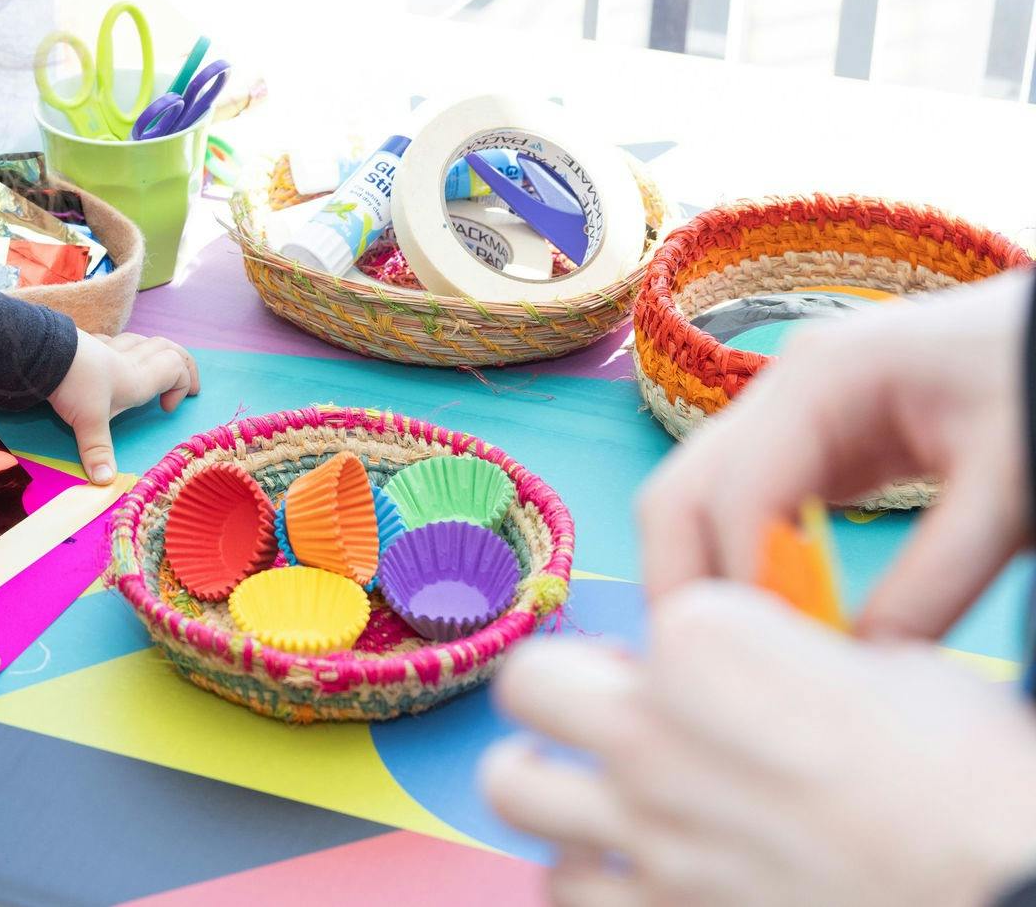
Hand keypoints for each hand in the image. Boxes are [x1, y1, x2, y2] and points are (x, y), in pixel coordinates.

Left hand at [47, 329, 200, 484]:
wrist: (42, 353)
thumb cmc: (73, 385)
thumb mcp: (87, 422)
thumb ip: (98, 452)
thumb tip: (106, 482)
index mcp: (137, 379)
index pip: (176, 368)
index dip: (182, 385)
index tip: (166, 409)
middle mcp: (128, 360)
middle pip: (168, 348)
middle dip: (183, 363)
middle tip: (186, 384)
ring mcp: (108, 348)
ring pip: (143, 340)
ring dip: (154, 352)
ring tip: (153, 369)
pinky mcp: (88, 343)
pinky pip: (113, 341)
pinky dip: (121, 347)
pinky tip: (113, 357)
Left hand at [481, 583, 1035, 906]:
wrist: (1007, 889)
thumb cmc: (969, 780)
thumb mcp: (885, 669)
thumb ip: (781, 656)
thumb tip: (756, 664)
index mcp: (705, 644)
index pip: (635, 619)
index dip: (669, 647)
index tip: (700, 671)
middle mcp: (653, 732)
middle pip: (531, 686)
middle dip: (562, 692)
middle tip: (606, 714)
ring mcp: (647, 833)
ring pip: (513, 789)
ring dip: (550, 786)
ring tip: (594, 795)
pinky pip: (563, 890)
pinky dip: (584, 877)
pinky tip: (625, 872)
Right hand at [638, 269, 1030, 639]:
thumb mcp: (1009, 491)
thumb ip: (936, 578)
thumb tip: (861, 666)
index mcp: (823, 377)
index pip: (733, 493)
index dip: (736, 585)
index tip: (769, 669)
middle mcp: (783, 389)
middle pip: (679, 495)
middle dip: (685, 586)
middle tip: (719, 677)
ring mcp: (789, 415)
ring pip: (698, 505)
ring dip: (709, 579)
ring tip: (760, 658)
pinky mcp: (814, 444)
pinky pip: (747, 511)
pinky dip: (748, 567)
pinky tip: (788, 618)